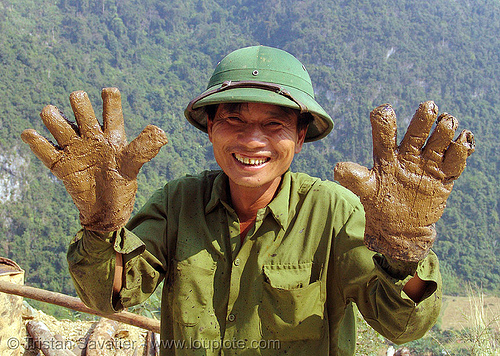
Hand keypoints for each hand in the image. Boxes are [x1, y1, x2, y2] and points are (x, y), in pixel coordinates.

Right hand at [21, 88, 167, 230]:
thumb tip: (161, 133)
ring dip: (53, 117)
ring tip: (52, 115)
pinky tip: (31, 134)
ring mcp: (75, 149)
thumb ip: (144, 148)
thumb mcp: (132, 166)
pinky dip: (36, 141)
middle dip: (79, 103)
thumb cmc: (121, 185)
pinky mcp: (61, 164)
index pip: (111, 110)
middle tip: (80, 105)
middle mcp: (92, 137)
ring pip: (59, 124)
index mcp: (112, 136)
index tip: (108, 92)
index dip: (109, 98)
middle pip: (82, 110)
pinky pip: (45, 150)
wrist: (107, 211)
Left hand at [334, 102, 474, 260]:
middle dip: (423, 117)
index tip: (384, 112)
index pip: (384, 132)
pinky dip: (461, 149)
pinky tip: (463, 140)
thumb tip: (338, 168)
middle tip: (428, 107)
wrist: (400, 228)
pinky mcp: (444, 176)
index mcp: (387, 154)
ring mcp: (428, 163)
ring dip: (445, 129)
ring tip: (447, 123)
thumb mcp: (366, 191)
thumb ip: (354, 178)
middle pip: (418, 130)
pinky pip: (456, 160)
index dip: (384, 121)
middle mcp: (409, 154)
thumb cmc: (380, 205)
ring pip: (440, 139)